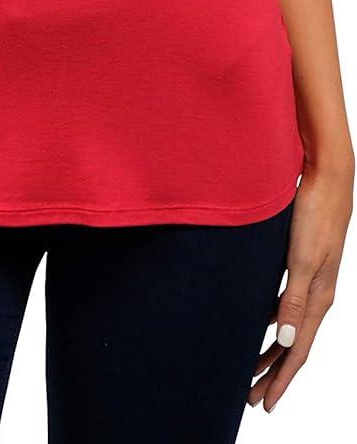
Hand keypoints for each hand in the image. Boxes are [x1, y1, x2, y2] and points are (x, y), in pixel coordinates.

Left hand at [248, 157, 353, 412]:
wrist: (328, 175)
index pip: (297, 351)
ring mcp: (311, 276)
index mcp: (319, 298)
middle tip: (251, 397)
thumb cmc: (315, 213)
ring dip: (271, 348)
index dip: (280, 379)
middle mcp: (317, 293)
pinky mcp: (303, 260)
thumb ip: (293, 300)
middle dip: (273, 372)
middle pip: (293, 344)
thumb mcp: (302, 259)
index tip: (264, 404)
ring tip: (251, 367)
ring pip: (289, 324)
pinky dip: (271, 319)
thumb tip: (283, 342)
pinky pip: (286, 302)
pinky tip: (257, 320)